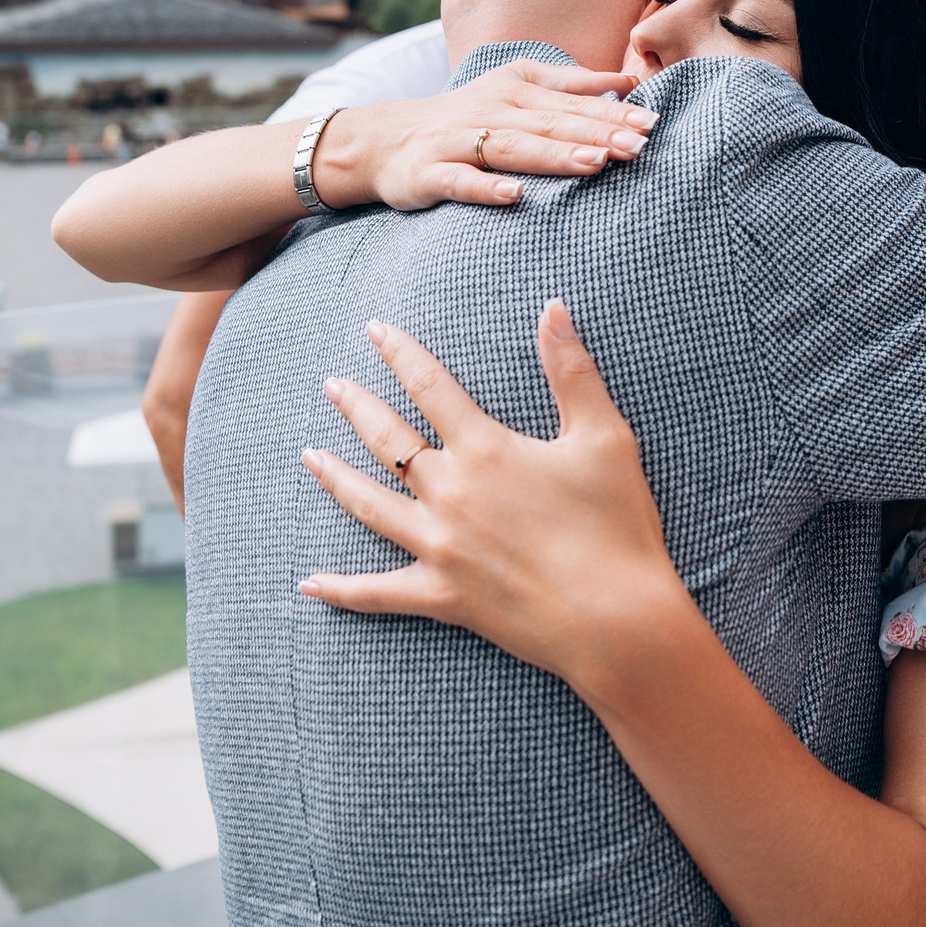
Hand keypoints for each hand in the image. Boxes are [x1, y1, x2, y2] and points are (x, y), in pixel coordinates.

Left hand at [298, 301, 691, 685]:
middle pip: (388, 439)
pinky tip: (308, 583)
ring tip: (310, 456)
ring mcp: (439, 547)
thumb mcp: (603, 437)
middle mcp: (450, 493)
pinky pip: (377, 592)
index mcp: (485, 449)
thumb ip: (572, 369)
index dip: (399, 352)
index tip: (374, 330)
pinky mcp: (442, 597)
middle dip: (356, 407)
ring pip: (369, 505)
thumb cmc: (616, 525)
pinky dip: (340, 589)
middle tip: (331, 386)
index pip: (429, 385)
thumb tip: (552, 307)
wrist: (616, 619)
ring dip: (335, 477)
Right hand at [319, 62, 655, 211]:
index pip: (570, 102)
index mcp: (514, 90)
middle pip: (549, 123)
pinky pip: (459, 182)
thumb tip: (629, 81)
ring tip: (595, 163)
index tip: (652, 122)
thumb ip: (571, 84)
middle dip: (596, 133)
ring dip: (554, 156)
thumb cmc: (465, 117)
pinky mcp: (428, 173)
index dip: (611, 112)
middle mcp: (489, 110)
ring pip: (512, 148)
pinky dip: (485, 188)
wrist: (384, 139)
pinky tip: (514, 196)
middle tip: (637, 146)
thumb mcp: (515, 89)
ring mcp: (457, 142)